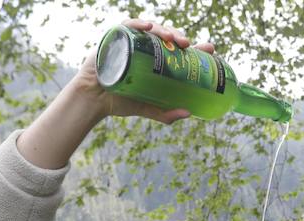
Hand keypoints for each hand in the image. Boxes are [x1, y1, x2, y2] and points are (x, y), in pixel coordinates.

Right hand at [72, 20, 213, 123]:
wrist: (93, 101)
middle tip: (189, 45)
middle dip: (179, 37)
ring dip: (164, 30)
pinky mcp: (114, 38)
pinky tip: (149, 28)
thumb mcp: (146, 107)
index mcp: (155, 60)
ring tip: (173, 38)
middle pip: (166, 36)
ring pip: (151, 29)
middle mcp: (144, 48)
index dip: (195, 47)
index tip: (210, 49)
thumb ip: (165, 112)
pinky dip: (138, 25)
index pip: (178, 49)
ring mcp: (130, 42)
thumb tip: (188, 113)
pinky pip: (127, 26)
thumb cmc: (119, 100)